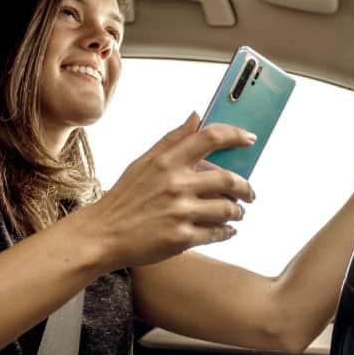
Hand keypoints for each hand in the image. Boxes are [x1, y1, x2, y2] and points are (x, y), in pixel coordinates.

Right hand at [82, 113, 256, 267]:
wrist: (104, 234)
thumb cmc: (124, 198)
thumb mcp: (144, 162)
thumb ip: (173, 139)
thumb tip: (197, 116)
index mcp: (167, 161)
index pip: (210, 137)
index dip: (235, 135)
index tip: (249, 139)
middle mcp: (176, 185)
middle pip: (228, 179)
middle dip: (246, 187)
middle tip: (249, 192)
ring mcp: (180, 213)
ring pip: (227, 209)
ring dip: (238, 212)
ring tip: (237, 213)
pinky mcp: (181, 238)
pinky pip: (217, 233)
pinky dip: (227, 231)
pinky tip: (227, 230)